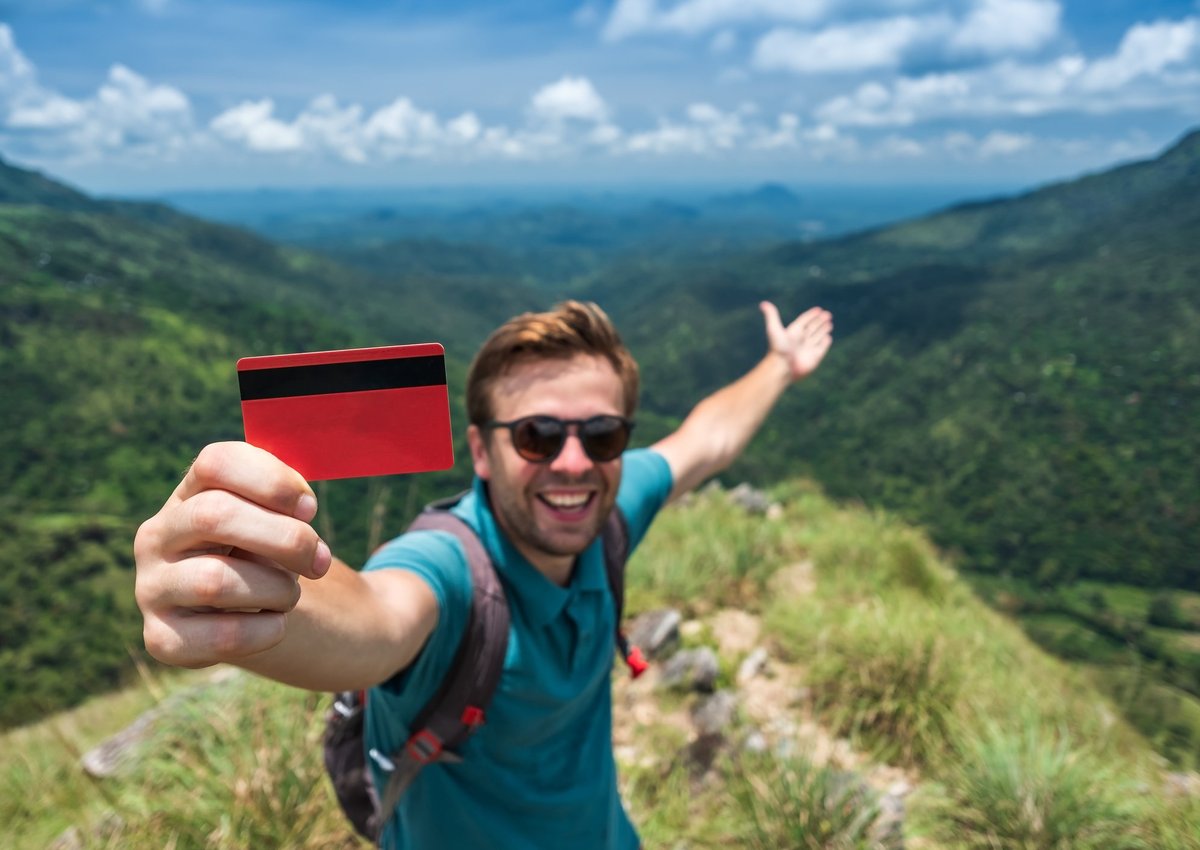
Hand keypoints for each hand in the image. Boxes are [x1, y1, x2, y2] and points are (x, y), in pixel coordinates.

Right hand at [133, 442, 331, 667]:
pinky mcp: (161, 638)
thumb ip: (287, 501)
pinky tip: (275, 625)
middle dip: (284, 539)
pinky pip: (221, 635)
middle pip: (213, 516)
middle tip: (320, 561)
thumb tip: (301, 509)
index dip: (272, 481)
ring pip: (214, 580)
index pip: (215, 462)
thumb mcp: (275, 517)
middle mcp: (157, 535)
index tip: (310, 508)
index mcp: (188, 494)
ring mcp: (151, 587)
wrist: (248, 612)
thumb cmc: (264, 551)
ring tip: (289, 595)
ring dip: (276, 589)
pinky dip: (266, 630)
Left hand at [760, 302, 833, 381]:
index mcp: (793, 332)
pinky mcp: (815, 357)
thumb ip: (771, 316)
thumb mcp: (774, 329)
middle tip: (828, 314)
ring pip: (818, 336)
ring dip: (823, 330)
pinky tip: (828, 337)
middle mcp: (801, 340)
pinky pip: (822, 347)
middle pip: (812, 328)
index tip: (819, 309)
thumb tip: (763, 304)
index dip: (811, 315)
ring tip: (829, 323)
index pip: (804, 321)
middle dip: (820, 321)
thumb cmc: (778, 349)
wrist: (782, 368)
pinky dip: (825, 342)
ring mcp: (808, 348)